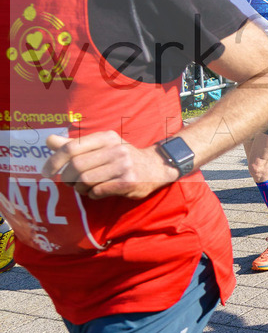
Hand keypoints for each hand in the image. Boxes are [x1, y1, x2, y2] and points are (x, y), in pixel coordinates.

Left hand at [43, 132, 176, 199]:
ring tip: (85, 188)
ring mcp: (124, 165)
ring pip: (85, 181)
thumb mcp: (102, 145)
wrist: (156, 167)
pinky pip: (98, 192)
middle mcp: (116, 148)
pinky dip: (92, 195)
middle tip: (69, 182)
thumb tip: (49, 140)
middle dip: (67, 178)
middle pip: (76, 166)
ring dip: (80, 188)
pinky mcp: (129, 181)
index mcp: (106, 137)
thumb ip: (75, 145)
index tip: (46, 172)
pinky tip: (98, 192)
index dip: (54, 161)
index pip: (71, 147)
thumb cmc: (122, 156)